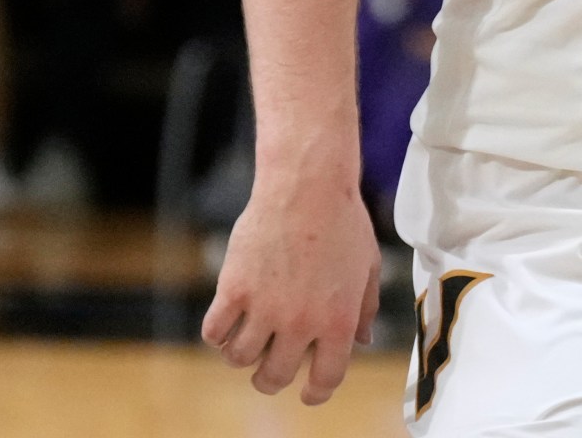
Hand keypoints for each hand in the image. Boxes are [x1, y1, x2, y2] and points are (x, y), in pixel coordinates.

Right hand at [201, 174, 381, 403]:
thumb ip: (363, 308)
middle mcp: (300, 322)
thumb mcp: (368, 267)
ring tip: (249, 339)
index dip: (315, 393)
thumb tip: (360, 342)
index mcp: (338, 320)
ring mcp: (264, 308)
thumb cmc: (343, 224)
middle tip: (269, 370)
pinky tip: (228, 321)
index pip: (326, 379)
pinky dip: (217, 335)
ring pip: (239, 359)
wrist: (307, 188)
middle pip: (273, 377)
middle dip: (270, 380)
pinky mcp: (233, 289)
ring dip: (242, 356)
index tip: (307, 394)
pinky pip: (213, 333)